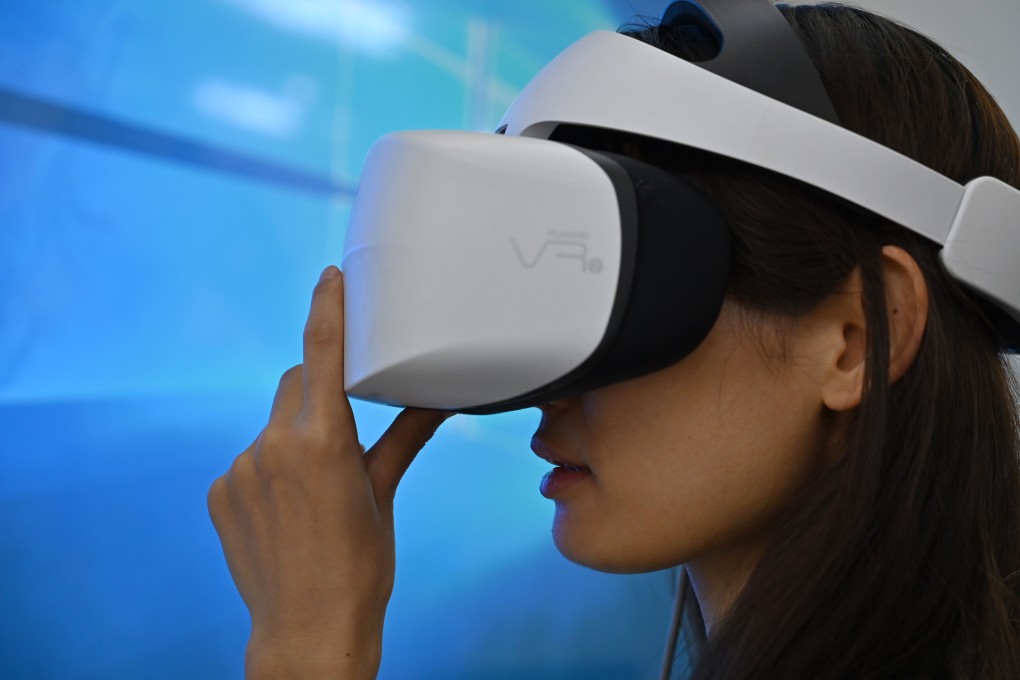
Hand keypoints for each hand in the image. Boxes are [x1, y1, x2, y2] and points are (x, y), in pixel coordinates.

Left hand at [208, 266, 451, 678]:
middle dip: (319, 390)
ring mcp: (241, 470)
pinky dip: (271, 468)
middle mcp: (274, 446)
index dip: (326, 308)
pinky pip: (250, 459)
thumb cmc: (359, 566)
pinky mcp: (221, 492)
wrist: (307, 630)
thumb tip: (442, 399)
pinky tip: (289, 508)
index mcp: (323, 442)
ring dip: (295, 437)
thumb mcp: (384, 494)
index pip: (321, 354)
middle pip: (296, 385)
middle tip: (343, 429)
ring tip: (318, 490)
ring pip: (273, 425)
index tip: (330, 277)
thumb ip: (405, 436)